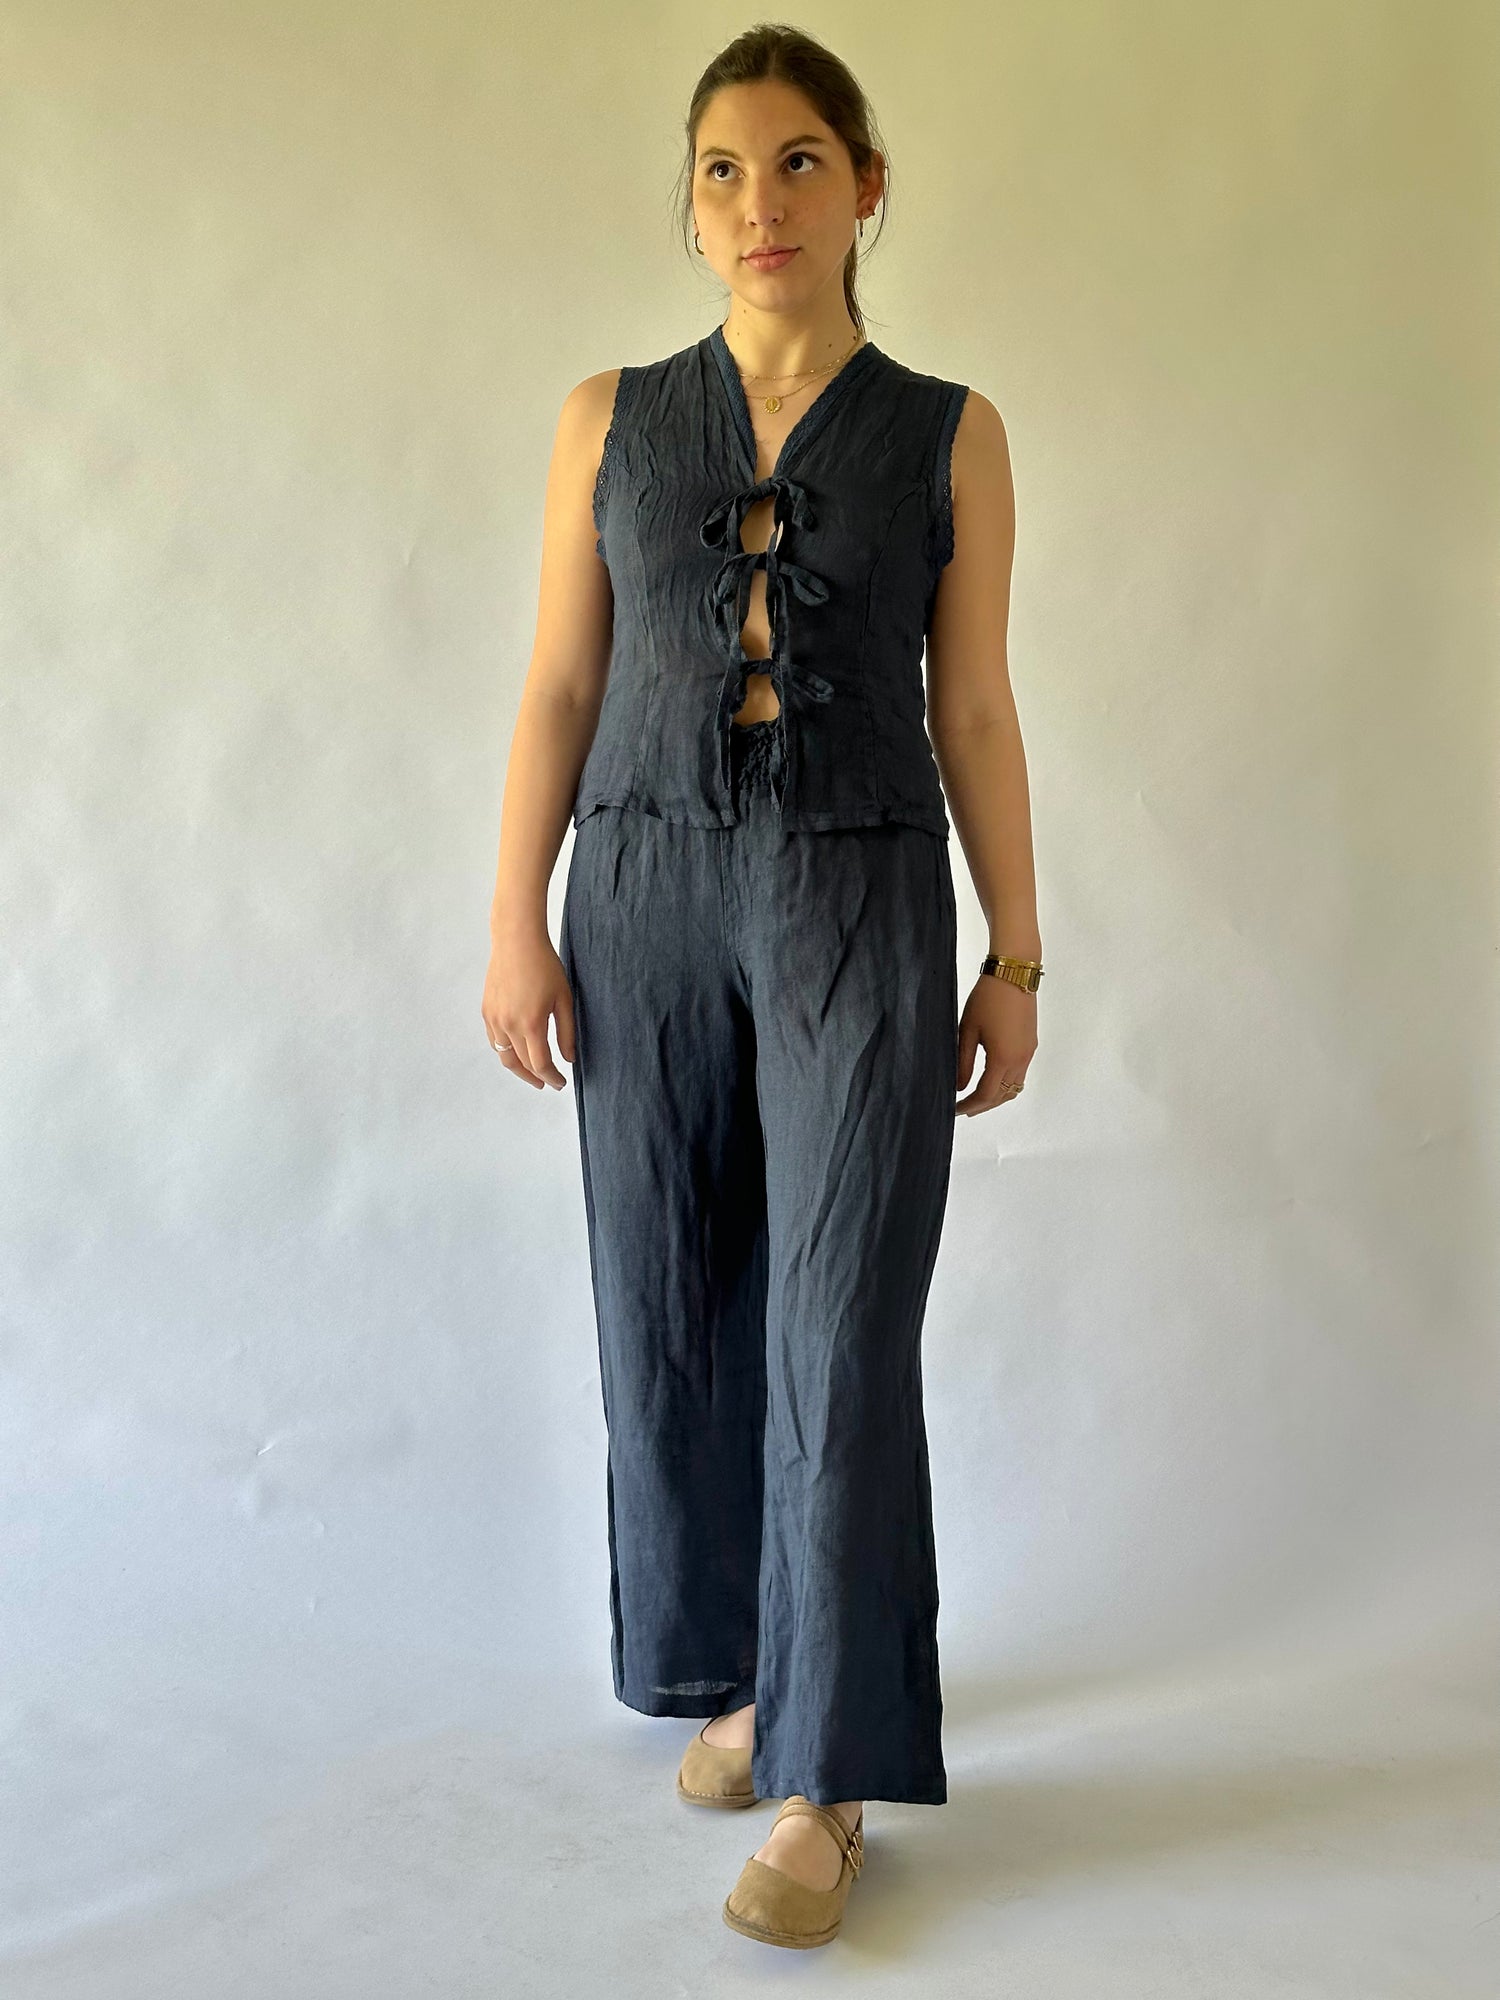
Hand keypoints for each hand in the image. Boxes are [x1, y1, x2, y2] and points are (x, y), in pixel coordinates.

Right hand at [481, 926, 574, 1089]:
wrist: (516, 941)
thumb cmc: (545, 966)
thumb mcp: (564, 998)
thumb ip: (567, 1032)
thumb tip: (569, 1058)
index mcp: (531, 1024)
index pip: (540, 1064)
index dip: (552, 1077)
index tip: (561, 1082)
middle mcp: (508, 1025)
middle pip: (521, 1064)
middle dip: (537, 1077)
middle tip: (548, 1083)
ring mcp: (494, 1019)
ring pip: (505, 1056)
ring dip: (519, 1069)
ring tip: (533, 1074)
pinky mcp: (487, 1012)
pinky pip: (495, 1041)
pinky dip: (506, 1052)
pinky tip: (517, 1052)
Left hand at [955, 975, 1035, 1115]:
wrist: (1013, 974)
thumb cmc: (986, 999)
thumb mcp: (967, 1031)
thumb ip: (962, 1062)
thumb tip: (959, 1086)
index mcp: (1003, 1058)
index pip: (986, 1095)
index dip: (969, 1105)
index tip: (954, 1110)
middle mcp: (1020, 1060)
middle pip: (1002, 1096)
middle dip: (982, 1105)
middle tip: (963, 1109)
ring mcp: (1029, 1053)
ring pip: (1014, 1088)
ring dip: (996, 1096)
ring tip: (976, 1098)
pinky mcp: (1031, 1045)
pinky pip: (1020, 1075)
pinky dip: (1005, 1084)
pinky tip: (991, 1079)